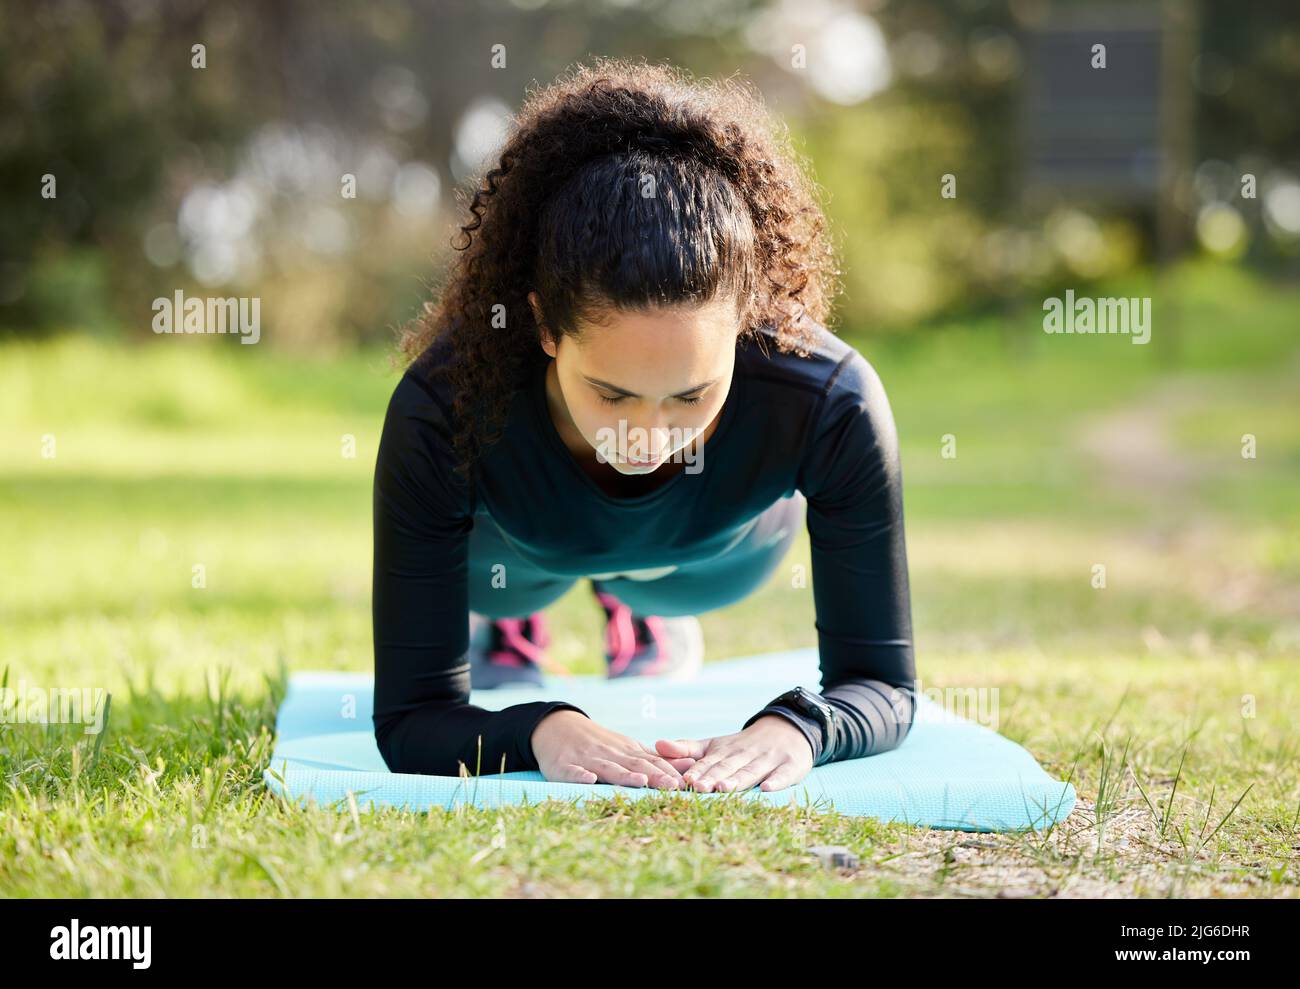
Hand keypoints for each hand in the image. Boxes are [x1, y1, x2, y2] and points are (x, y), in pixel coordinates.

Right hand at [531, 709, 696, 788]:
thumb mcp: (629, 749)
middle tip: (673, 787)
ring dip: (623, 775)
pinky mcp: (563, 766)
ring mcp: (586, 759)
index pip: (652, 762)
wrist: (558, 728)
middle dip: (655, 776)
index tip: (688, 784)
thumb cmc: (600, 745)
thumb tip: (691, 764)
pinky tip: (588, 779)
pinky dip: (579, 775)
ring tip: (640, 782)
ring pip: (607, 768)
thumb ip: (657, 759)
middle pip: (634, 765)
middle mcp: (610, 754)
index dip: (669, 773)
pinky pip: (572, 771)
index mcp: (627, 752)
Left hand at [653, 714, 814, 792]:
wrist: (786, 731)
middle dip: (714, 777)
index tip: (684, 780)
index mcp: (726, 750)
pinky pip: (783, 775)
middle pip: (728, 767)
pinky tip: (767, 789)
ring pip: (752, 771)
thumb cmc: (742, 746)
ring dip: (738, 780)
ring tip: (725, 788)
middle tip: (700, 788)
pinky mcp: (790, 766)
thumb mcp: (714, 744)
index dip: (698, 771)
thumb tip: (657, 745)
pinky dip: (776, 781)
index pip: (709, 762)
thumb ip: (687, 748)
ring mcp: (768, 760)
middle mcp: (746, 754)